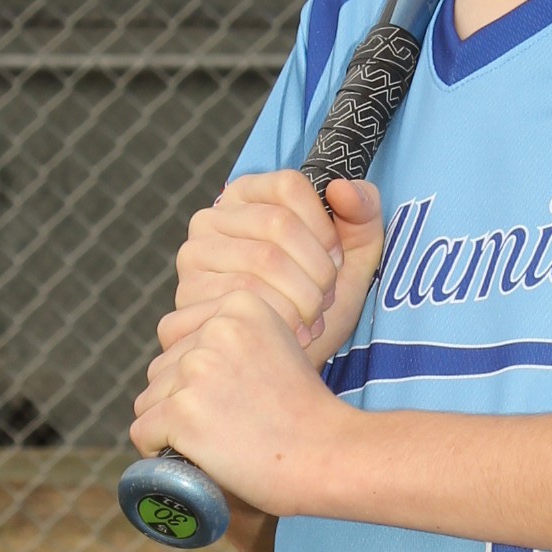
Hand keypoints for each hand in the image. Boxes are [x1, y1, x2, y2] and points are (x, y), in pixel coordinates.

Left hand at [130, 283, 348, 517]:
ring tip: (220, 442)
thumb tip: (184, 356)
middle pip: (161, 368)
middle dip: (182, 401)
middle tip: (230, 425)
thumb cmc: (307, 415)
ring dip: (171, 428)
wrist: (330, 456)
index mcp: (241, 304)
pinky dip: (159, 452)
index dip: (194, 374)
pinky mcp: (182, 411)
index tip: (234, 397)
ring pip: (149, 400)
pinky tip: (196, 458)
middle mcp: (216, 329)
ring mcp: (197, 369)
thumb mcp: (279, 347)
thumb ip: (234, 340)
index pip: (178, 335)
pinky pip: (142, 432)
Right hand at [163, 170, 383, 371]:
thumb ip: (363, 214)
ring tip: (312, 318)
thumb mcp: (352, 258)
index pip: (289, 186)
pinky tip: (291, 334)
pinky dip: (280, 318)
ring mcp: (194, 256)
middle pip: (278, 223)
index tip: (337, 261)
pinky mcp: (188, 295)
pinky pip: (243, 296)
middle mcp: (211, 218)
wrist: (282, 365)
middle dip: (316, 268)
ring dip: (302, 295)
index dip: (324, 227)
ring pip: (264, 259)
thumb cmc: (315, 304)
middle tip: (326, 299)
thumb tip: (342, 189)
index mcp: (248, 195)